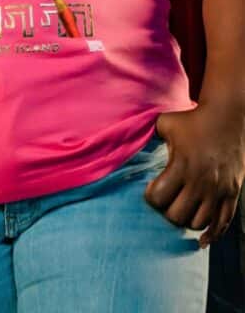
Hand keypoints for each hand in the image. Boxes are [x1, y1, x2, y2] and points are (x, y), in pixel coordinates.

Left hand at [144, 104, 244, 247]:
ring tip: (181, 210)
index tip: (150, 190)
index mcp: (181, 165)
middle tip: (165, 202)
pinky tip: (202, 240)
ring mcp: (218, 189)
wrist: (226, 117)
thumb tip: (125, 140)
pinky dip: (212, 234)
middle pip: (177, 215)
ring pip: (199, 223)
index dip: (150, 197)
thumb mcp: (164, 123)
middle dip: (167, 212)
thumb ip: (146, 135)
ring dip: (187, 220)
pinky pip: (223, 223)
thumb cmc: (191, 120)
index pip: (159, 198)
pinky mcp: (232, 193)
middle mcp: (200, 181)